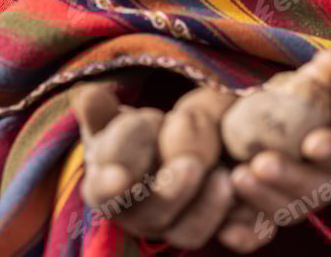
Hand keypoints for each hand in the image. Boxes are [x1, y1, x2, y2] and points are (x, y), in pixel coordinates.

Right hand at [70, 81, 237, 249]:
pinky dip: (239, 223)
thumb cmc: (140, 132)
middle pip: (152, 215)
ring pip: (188, 230)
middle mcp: (139, 214)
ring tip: (225, 177)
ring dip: (207, 208)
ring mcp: (176, 224)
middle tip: (191, 163)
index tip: (120, 177)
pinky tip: (244, 192)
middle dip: (171, 191)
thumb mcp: (119, 117)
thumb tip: (87, 96)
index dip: (110, 186)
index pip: (103, 192)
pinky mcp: (213, 224)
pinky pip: (227, 234)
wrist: (177, 146)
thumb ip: (103, 111)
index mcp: (108, 186)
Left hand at [216, 50, 330, 252]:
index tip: (313, 144)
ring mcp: (303, 198)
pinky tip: (228, 231)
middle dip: (291, 179)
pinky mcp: (274, 209)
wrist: (292, 111)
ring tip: (238, 178)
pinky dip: (246, 235)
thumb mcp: (330, 73)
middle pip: (318, 188)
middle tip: (261, 163)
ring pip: (290, 209)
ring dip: (265, 199)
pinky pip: (263, 229)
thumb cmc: (317, 88)